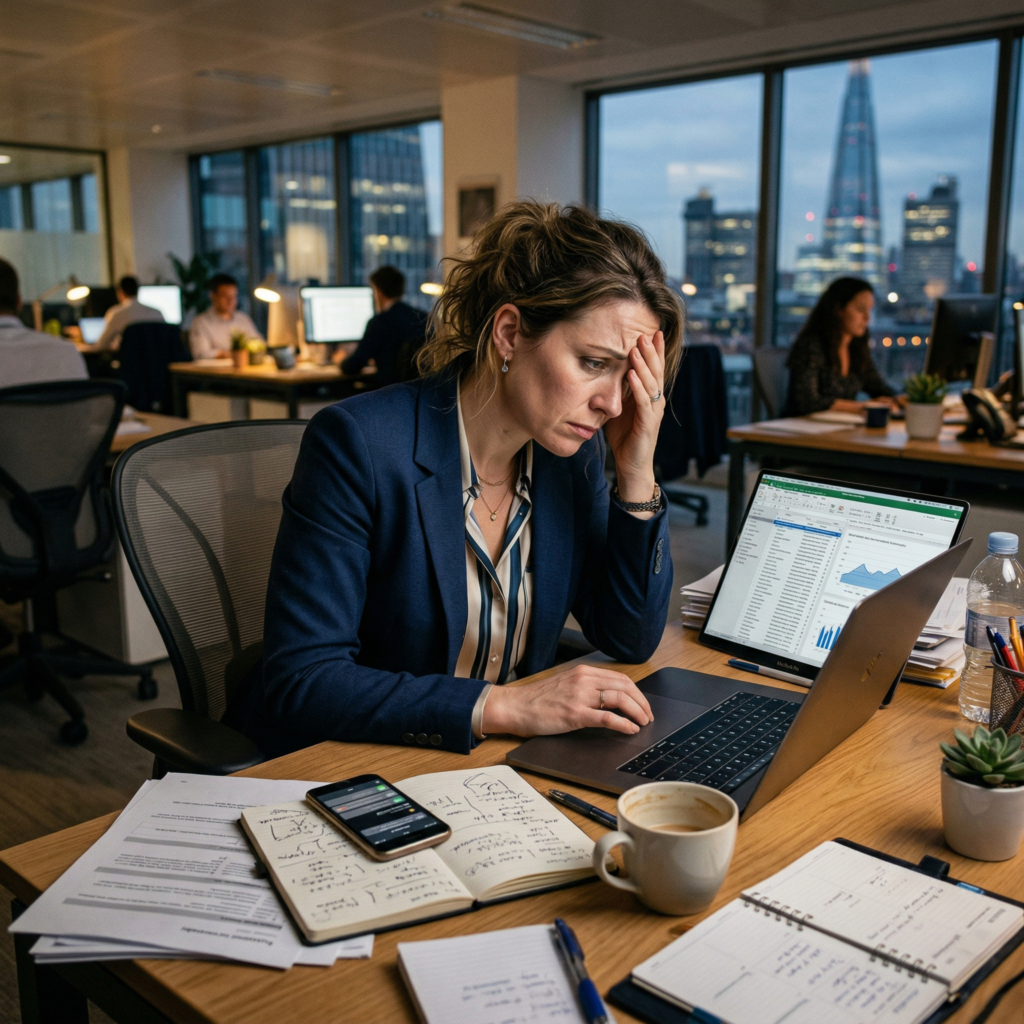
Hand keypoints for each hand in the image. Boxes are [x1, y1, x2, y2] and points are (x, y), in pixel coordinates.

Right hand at [481, 664, 652, 736]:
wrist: (515, 706)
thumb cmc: (538, 699)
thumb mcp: (566, 685)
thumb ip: (587, 687)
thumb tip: (610, 698)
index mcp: (583, 672)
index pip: (620, 678)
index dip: (637, 692)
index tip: (643, 704)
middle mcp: (584, 680)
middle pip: (625, 686)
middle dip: (642, 702)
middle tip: (648, 715)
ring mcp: (580, 696)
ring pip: (620, 699)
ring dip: (637, 712)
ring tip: (643, 722)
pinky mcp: (575, 714)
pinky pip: (607, 718)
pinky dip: (623, 723)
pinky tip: (630, 729)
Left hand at [603, 332, 665, 503]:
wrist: (631, 465)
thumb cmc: (625, 437)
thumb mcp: (618, 408)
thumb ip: (616, 391)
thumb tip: (603, 373)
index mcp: (649, 397)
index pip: (654, 370)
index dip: (654, 351)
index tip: (652, 332)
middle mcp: (655, 402)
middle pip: (656, 372)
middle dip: (651, 352)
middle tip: (645, 333)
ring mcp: (653, 413)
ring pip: (651, 384)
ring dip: (644, 365)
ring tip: (637, 348)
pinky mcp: (647, 424)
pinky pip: (644, 402)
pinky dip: (638, 387)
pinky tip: (632, 375)